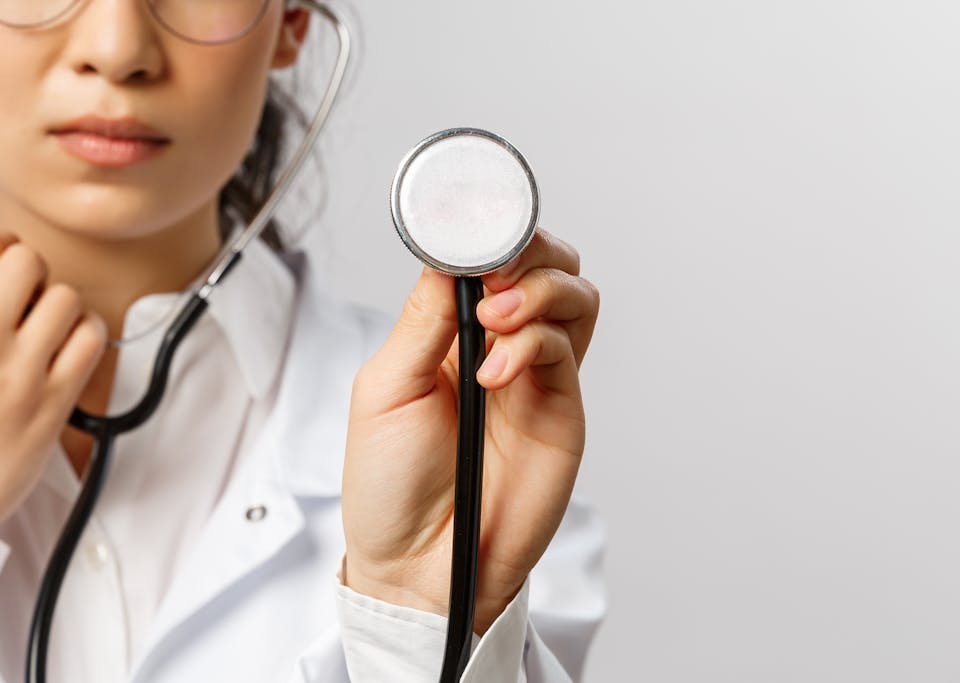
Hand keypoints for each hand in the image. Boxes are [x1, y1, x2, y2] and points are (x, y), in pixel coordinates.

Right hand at [0, 230, 107, 534]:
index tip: (2, 268)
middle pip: (28, 259)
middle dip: (31, 273)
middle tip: (26, 301)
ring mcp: (21, 371)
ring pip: (66, 296)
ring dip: (61, 307)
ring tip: (46, 333)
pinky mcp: (54, 402)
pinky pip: (91, 339)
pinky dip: (85, 336)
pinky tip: (67, 352)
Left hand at [341, 227, 598, 634]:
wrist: (414, 565)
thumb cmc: (390, 484)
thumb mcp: (386, 389)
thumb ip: (423, 321)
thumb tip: (449, 257)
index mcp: (448, 331)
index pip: (485, 259)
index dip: (487, 234)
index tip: (472, 226)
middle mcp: (498, 345)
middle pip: (544, 264)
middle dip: (526, 250)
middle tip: (492, 273)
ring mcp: (535, 377)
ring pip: (574, 297)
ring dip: (538, 289)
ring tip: (495, 317)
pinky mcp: (561, 412)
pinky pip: (568, 352)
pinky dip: (535, 343)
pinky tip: (495, 370)